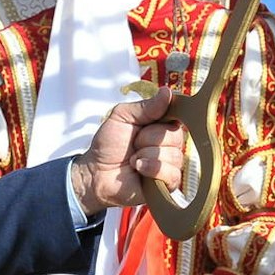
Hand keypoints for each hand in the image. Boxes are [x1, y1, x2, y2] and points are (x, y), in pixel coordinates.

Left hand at [69, 88, 185, 215]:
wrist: (97, 172)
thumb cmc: (109, 144)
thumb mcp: (122, 116)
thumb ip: (146, 106)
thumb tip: (167, 91)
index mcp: (161, 124)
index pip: (177, 114)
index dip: (163, 117)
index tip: (147, 122)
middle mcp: (170, 143)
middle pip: (174, 135)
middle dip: (148, 138)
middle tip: (133, 144)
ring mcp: (171, 163)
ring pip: (173, 154)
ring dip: (146, 155)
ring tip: (133, 160)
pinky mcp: (169, 183)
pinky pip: (172, 173)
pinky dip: (152, 169)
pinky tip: (139, 169)